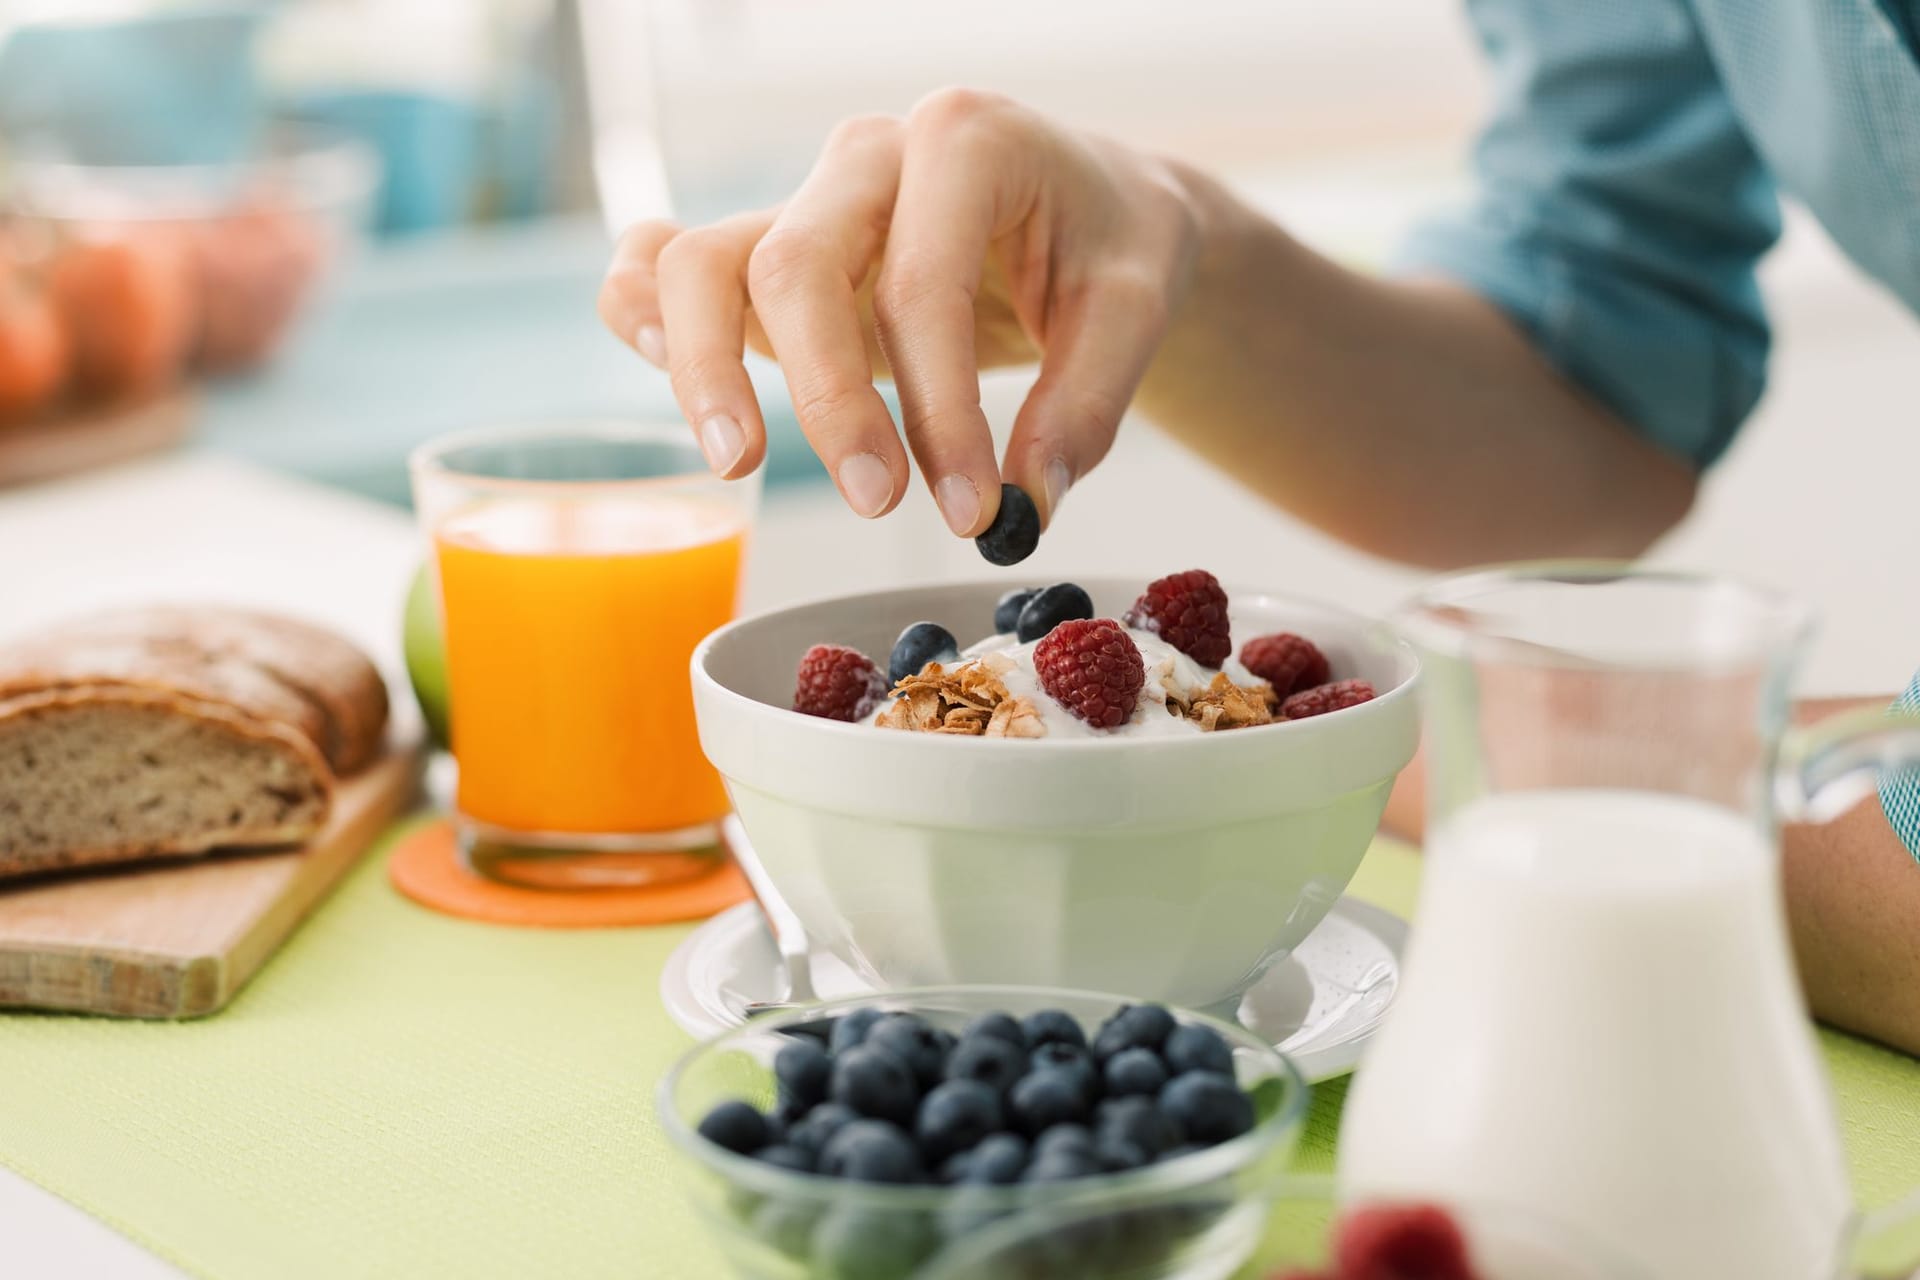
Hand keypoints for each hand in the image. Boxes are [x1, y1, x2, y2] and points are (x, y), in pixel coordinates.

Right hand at [597, 89, 1201, 534]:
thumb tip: (1027, 501)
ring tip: (739, 464)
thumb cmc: (1110, 244)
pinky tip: (653, 365)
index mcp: (965, 141)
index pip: (921, 285)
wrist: (1093, 206)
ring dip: (704, 367)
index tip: (973, 509)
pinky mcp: (770, 248)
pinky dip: (639, 310)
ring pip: (702, 261)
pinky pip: (665, 259)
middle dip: (829, 399)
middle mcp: (867, 157)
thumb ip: (1087, 407)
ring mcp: (806, 199)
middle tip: (878, 503)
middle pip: (795, 266)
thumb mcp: (1135, 310)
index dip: (939, 411)